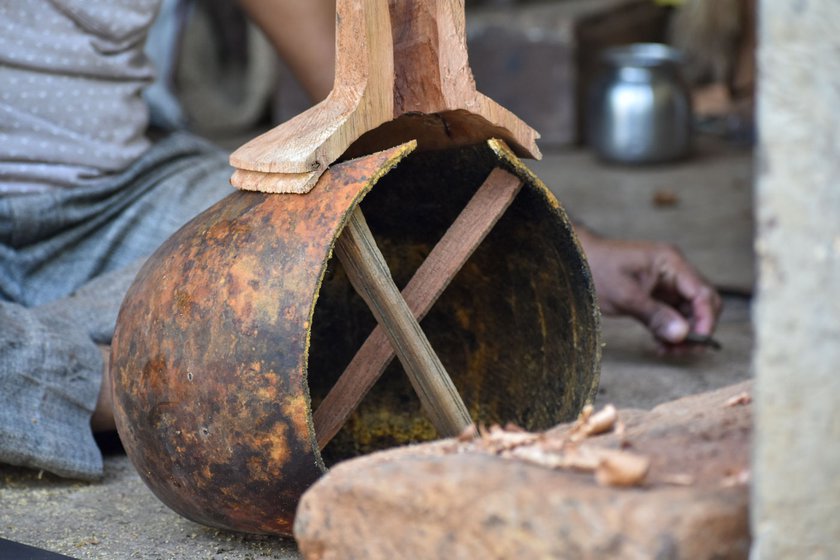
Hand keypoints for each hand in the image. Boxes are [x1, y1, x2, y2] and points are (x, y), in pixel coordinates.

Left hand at [575, 226, 721, 348]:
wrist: (575, 262)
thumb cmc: (596, 269)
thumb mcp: (624, 295)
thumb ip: (654, 314)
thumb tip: (683, 335)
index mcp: (671, 263)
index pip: (703, 293)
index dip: (706, 320)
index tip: (697, 343)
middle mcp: (674, 272)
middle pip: (702, 304)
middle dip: (697, 329)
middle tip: (680, 351)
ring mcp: (667, 283)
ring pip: (690, 313)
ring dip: (683, 334)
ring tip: (666, 350)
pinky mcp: (657, 295)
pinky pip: (674, 316)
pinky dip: (670, 331)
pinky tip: (659, 345)